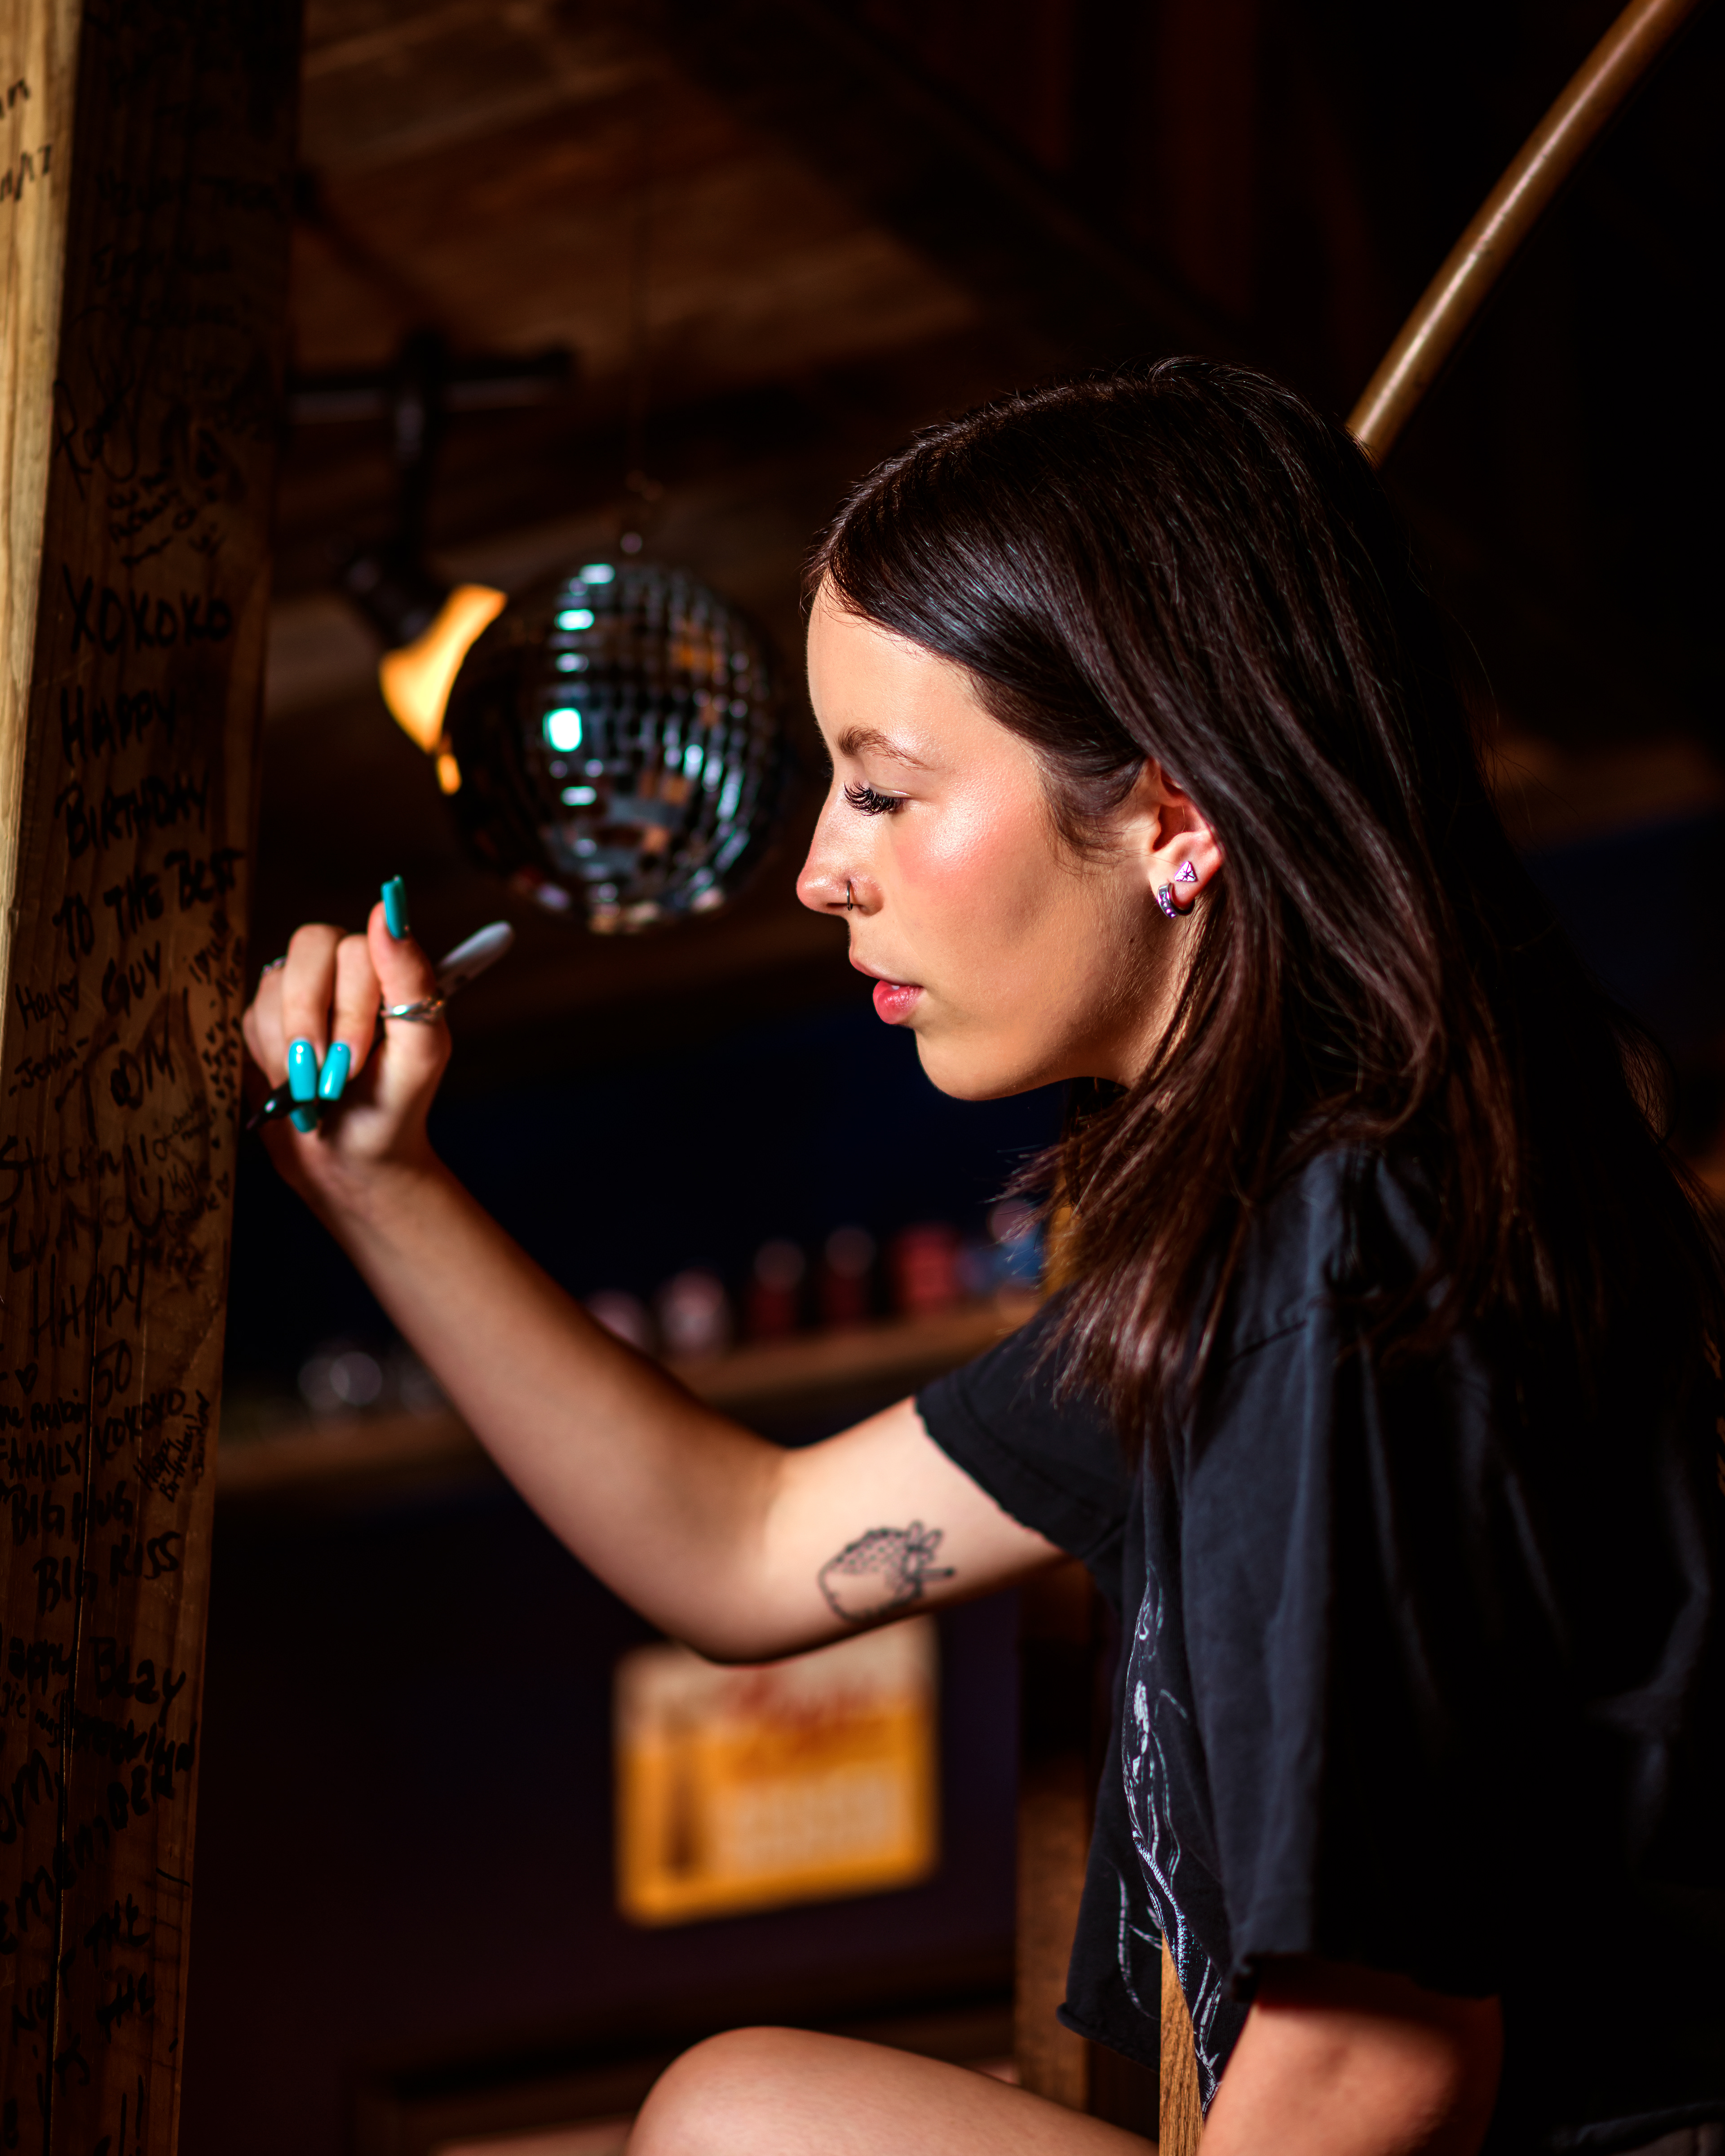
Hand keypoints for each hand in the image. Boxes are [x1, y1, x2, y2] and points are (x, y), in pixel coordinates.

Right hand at [241, 894, 451, 1210]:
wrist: (351, 1158)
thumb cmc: (394, 1103)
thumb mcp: (421, 1051)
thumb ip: (412, 981)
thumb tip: (387, 912)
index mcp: (388, 968)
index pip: (358, 948)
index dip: (351, 1006)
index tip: (357, 1058)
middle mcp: (345, 965)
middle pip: (310, 948)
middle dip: (313, 1022)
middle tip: (332, 1078)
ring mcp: (302, 986)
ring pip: (275, 987)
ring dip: (294, 1051)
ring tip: (319, 1088)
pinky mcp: (265, 1014)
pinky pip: (250, 1017)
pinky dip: (271, 1059)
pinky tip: (294, 1081)